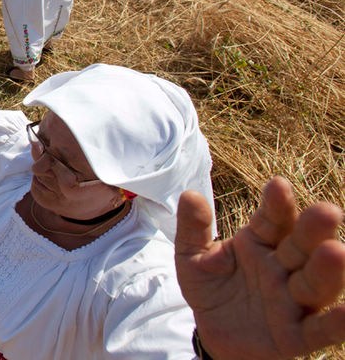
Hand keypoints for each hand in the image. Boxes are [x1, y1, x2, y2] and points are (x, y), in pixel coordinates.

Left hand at [175, 176, 344, 358]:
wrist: (212, 331)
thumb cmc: (211, 287)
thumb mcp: (193, 256)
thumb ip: (193, 228)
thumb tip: (190, 195)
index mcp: (261, 242)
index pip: (272, 219)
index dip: (276, 204)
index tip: (278, 185)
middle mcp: (283, 267)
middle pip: (301, 246)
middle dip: (313, 229)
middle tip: (327, 210)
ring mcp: (292, 300)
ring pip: (315, 284)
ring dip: (328, 270)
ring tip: (336, 251)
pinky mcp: (296, 335)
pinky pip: (320, 330)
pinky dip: (337, 323)